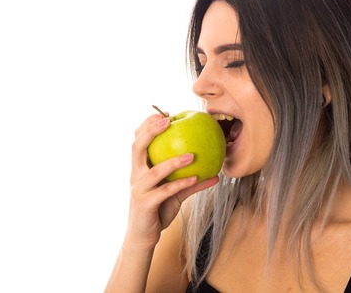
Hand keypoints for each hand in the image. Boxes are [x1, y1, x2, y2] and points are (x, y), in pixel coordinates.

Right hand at [126, 113, 218, 248]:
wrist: (143, 237)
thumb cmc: (158, 210)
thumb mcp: (175, 193)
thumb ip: (191, 182)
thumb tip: (215, 174)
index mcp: (139, 169)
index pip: (137, 141)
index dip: (146, 125)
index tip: (164, 114)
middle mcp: (135, 176)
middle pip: (137, 148)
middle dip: (150, 131)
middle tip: (168, 121)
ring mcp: (138, 190)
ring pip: (154, 171)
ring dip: (173, 161)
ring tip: (192, 155)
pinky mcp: (145, 204)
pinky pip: (165, 191)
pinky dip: (181, 183)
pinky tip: (196, 177)